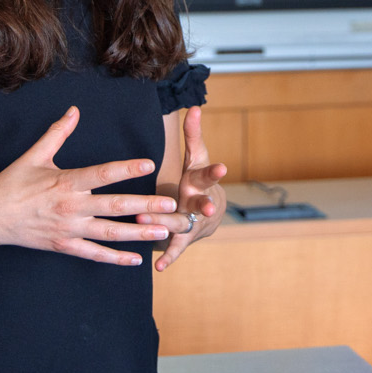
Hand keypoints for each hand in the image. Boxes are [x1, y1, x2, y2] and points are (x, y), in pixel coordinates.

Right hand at [0, 107, 175, 265]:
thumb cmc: (11, 183)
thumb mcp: (34, 155)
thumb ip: (58, 133)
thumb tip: (74, 110)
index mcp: (66, 182)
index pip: (102, 174)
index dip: (127, 168)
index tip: (149, 163)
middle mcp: (71, 207)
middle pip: (114, 206)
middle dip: (145, 206)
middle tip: (171, 205)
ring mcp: (68, 229)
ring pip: (110, 233)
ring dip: (138, 233)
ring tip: (162, 232)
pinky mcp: (63, 245)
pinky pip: (94, 254)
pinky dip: (115, 258)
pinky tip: (136, 259)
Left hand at [142, 106, 226, 272]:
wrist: (208, 214)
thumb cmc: (197, 180)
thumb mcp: (196, 157)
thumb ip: (194, 135)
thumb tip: (194, 106)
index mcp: (200, 181)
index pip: (210, 174)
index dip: (216, 171)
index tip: (223, 167)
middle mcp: (199, 203)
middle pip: (202, 203)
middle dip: (203, 205)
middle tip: (206, 207)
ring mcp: (193, 222)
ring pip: (180, 223)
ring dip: (167, 223)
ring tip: (149, 222)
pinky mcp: (184, 238)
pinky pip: (176, 247)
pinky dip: (169, 257)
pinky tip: (159, 266)